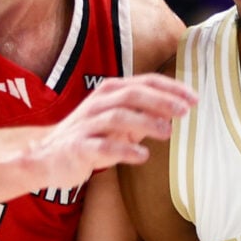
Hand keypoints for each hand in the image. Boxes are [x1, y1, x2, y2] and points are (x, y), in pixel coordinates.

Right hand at [26, 73, 196, 191]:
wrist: (47, 156)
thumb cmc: (89, 137)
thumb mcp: (119, 122)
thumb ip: (144, 115)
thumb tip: (176, 112)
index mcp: (110, 92)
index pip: (144, 82)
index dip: (170, 88)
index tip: (193, 99)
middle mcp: (98, 103)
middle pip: (132, 95)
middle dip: (161, 101)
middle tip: (185, 111)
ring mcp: (87, 125)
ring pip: (118, 117)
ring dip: (145, 123)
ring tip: (168, 133)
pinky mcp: (78, 147)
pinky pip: (102, 147)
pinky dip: (124, 151)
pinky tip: (142, 157)